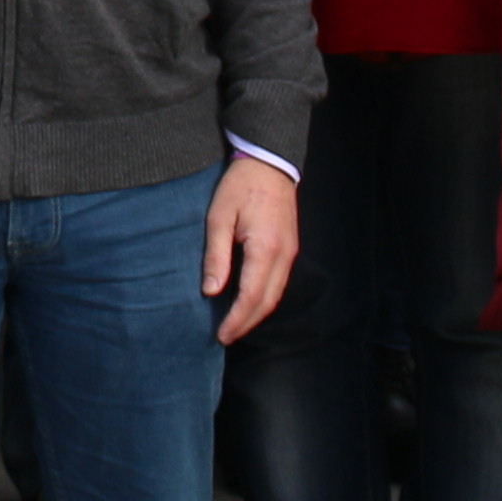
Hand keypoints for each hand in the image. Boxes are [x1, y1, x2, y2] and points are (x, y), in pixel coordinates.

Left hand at [203, 153, 300, 342]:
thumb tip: (211, 291)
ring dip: (257, 314)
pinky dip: (265, 299)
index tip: (222, 335)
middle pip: (268, 302)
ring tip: (235, 325)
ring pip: (276, 294)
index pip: (252, 296)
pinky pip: (279, 282)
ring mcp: (291, 252)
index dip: (237, 319)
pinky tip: (249, 303)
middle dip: (247, 323)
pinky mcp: (290, 248)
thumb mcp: (219, 217)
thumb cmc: (240, 187)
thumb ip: (216, 256)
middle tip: (226, 337)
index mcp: (265, 248)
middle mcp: (284, 255)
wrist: (270, 163)